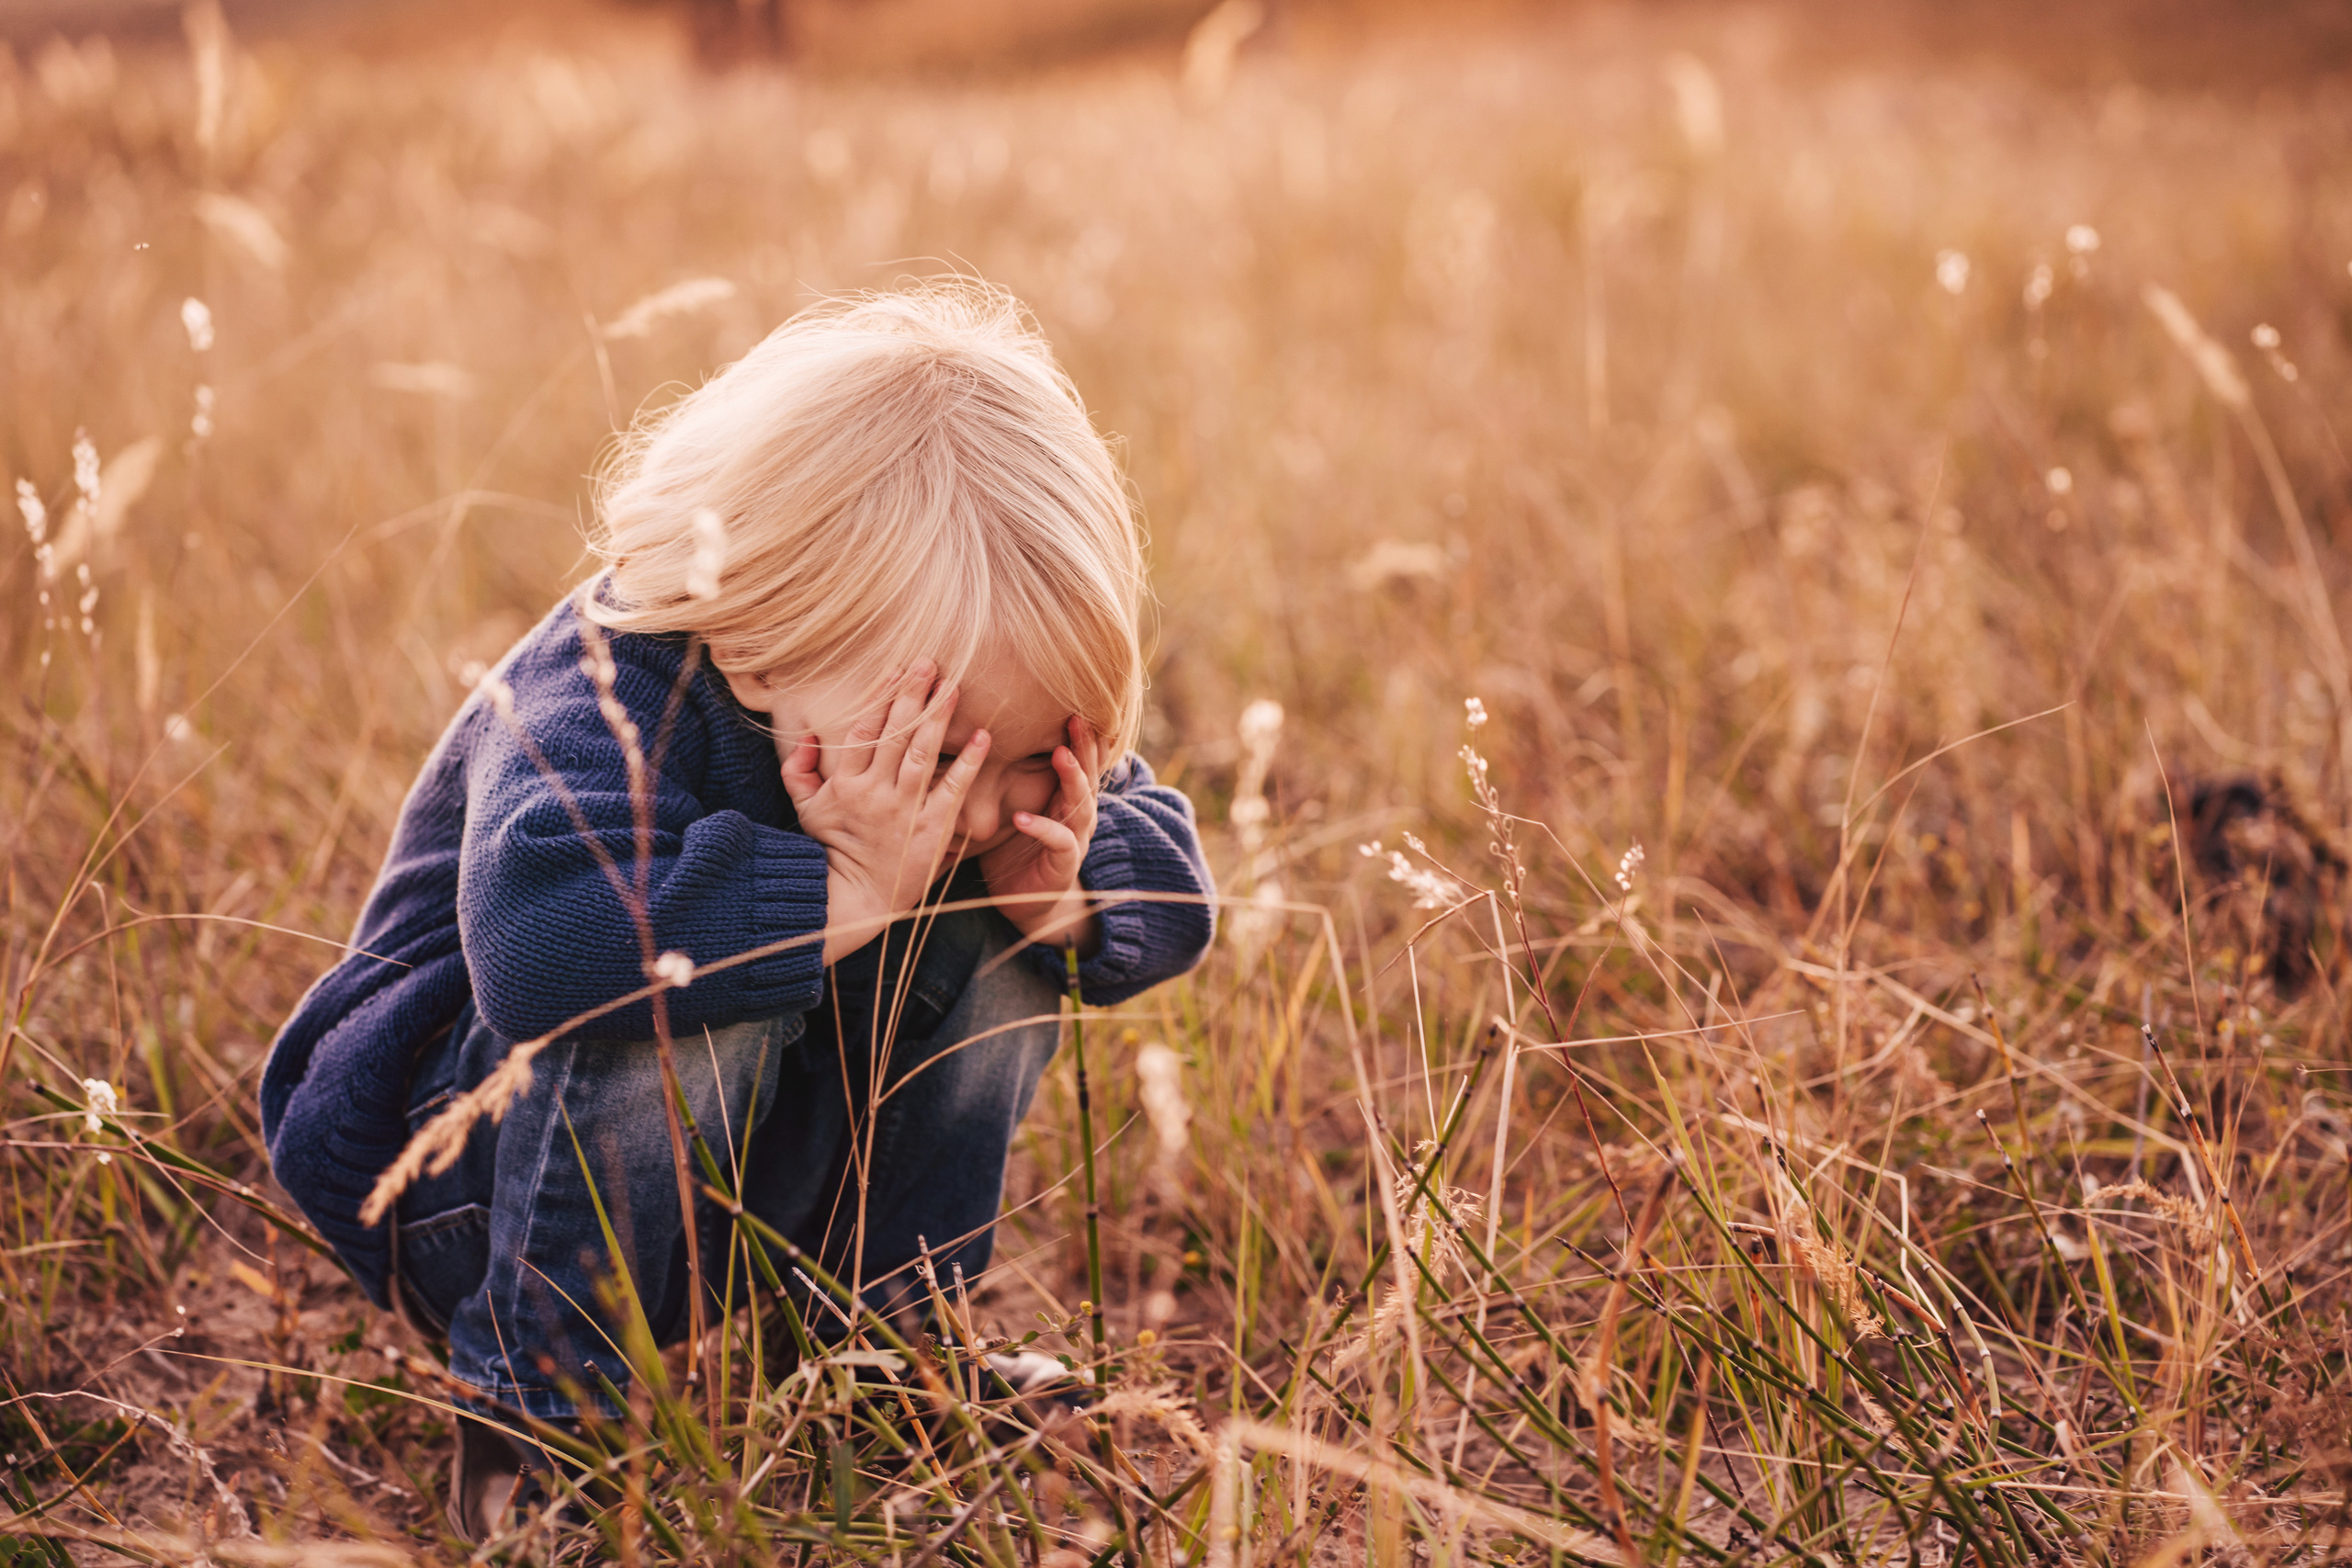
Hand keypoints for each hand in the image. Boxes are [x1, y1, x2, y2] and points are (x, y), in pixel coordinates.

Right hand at [782, 662, 989, 965]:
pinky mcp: (931, 829)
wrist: (855, 898)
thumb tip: (807, 734)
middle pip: (897, 734)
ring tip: (954, 687)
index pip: (865, 729)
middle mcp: (875, 792)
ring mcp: (904, 810)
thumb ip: (799, 769)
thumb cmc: (830, 849)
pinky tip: (983, 737)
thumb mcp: (805, 808)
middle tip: (930, 662)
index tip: (897, 668)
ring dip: (939, 717)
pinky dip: (969, 763)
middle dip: (913, 694)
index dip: (882, 696)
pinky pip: (952, 790)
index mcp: (846, 783)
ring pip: (923, 754)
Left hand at [979, 717, 1103, 954]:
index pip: (1076, 756)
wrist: (1027, 904)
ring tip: (1059, 755)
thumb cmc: (1014, 850)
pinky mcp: (1064, 865)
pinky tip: (1022, 818)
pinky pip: (1060, 842)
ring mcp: (1075, 838)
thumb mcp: (1011, 806)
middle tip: (1076, 717)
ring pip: (1082, 802)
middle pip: (1088, 771)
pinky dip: (1042, 829)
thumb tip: (970, 734)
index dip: (1076, 732)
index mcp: (1063, 796)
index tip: (1068, 702)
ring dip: (1072, 777)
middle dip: (1084, 744)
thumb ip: (1003, 777)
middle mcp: (1076, 813)